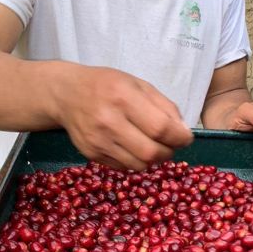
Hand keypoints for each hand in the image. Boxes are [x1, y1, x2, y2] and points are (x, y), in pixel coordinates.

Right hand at [55, 65, 192, 169]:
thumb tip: (183, 132)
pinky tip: (133, 147)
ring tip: (153, 146)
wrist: (67, 94)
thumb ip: (164, 106)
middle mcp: (109, 121)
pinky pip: (124, 167)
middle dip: (169, 152)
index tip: (186, 138)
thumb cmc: (107, 85)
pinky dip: (136, 161)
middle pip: (151, 152)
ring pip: (139, 165)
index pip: (160, 128)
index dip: (179, 138)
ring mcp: (98, 141)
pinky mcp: (91, 154)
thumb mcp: (138, 84)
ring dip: (153, 159)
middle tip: (170, 145)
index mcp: (123, 97)